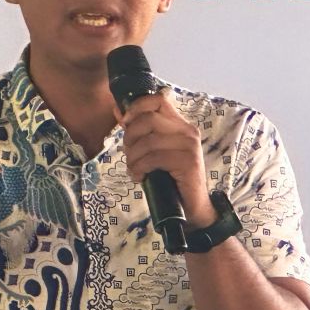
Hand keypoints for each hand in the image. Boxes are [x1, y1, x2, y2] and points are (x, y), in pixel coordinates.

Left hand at [117, 91, 213, 226]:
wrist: (192, 209)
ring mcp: (190, 145)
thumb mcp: (152, 152)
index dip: (136, 107)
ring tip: (134, 170)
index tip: (125, 122)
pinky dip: (140, 168)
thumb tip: (118, 110)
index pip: (157, 100)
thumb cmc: (169, 180)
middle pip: (148, 119)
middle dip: (130, 137)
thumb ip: (139, 131)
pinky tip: (140, 177)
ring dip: (133, 158)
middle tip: (129, 155)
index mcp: (180, 125)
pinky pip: (153, 158)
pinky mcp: (188, 161)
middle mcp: (187, 131)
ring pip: (148, 140)